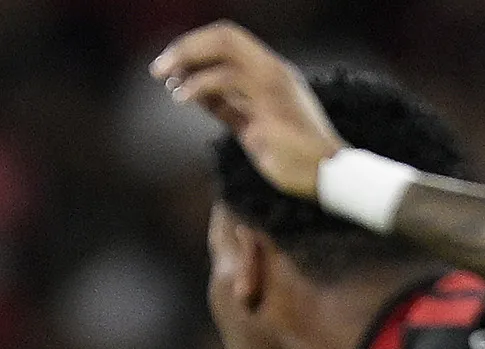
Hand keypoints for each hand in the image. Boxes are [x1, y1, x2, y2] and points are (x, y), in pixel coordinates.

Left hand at [151, 21, 340, 198]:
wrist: (326, 175)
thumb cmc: (292, 157)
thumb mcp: (252, 124)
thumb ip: (227, 105)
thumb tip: (193, 92)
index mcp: (271, 71)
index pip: (230, 39)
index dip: (196, 46)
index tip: (171, 67)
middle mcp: (273, 70)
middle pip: (224, 36)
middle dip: (186, 46)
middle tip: (158, 69)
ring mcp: (272, 84)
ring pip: (224, 48)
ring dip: (187, 59)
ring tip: (164, 80)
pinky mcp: (268, 104)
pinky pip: (227, 80)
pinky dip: (198, 85)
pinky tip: (183, 98)